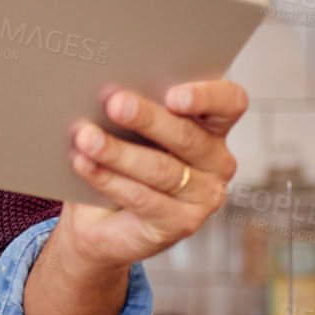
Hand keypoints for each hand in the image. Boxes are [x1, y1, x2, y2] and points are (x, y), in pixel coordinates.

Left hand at [57, 80, 248, 269]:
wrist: (100, 218)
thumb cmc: (120, 158)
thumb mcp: (129, 127)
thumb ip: (133, 107)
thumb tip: (109, 90)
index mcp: (213, 125)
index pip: (230, 102)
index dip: (206, 96)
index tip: (173, 96)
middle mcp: (217, 160)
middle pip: (187, 136)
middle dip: (147, 119)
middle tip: (114, 104)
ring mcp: (204, 196)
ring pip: (162, 169)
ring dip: (119, 152)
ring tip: (86, 137)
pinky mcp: (183, 224)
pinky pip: (143, 198)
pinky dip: (109, 179)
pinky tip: (84, 164)